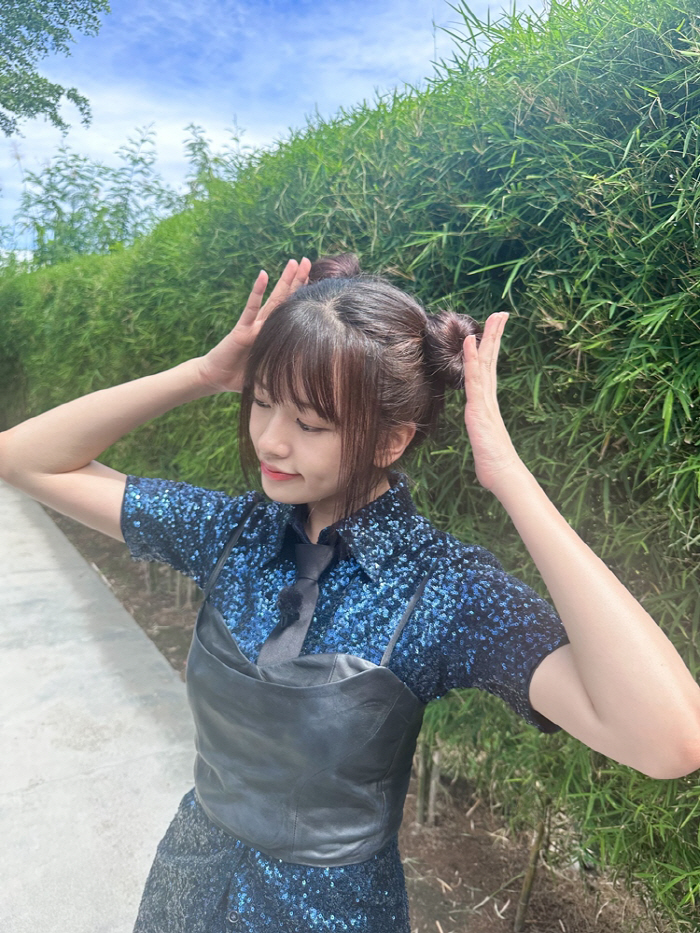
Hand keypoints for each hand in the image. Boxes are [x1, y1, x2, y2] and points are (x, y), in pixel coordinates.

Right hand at [198, 257, 311, 391]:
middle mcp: (265, 326)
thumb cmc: (243, 376)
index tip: (318, 280)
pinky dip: (257, 291)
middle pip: (285, 299)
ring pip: (273, 300)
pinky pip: (251, 308)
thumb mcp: (271, 372)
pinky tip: (263, 275)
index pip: (292, 311)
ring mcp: (253, 325)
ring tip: (294, 263)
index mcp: (274, 334)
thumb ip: (286, 370)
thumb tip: (310, 381)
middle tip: (308, 261)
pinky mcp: (241, 329)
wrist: (217, 378)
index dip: (303, 296)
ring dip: (284, 280)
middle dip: (297, 280)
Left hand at [462, 312, 520, 490]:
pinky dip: (472, 358)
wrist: (502, 475)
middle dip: (496, 336)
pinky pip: (474, 378)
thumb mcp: (483, 443)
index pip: (489, 370)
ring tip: (493, 317)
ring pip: (485, 363)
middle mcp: (488, 398)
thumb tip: (484, 443)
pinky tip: (470, 341)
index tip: (495, 330)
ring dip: (488, 339)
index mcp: (487, 404)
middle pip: (492, 360)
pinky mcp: (479, 407)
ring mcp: (485, 401)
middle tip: (501, 313)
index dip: (491, 349)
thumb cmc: (494, 464)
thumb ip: (483, 436)